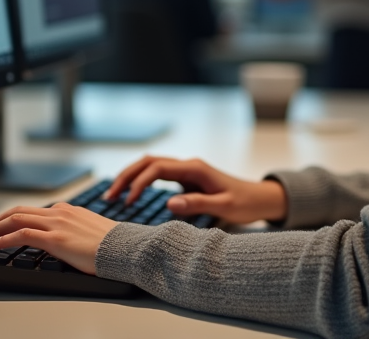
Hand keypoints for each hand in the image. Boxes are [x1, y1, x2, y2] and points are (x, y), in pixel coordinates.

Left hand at [0, 203, 113, 274]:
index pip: (32, 212)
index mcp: (68, 210)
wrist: (127, 249)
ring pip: (14, 220)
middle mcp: (59, 212)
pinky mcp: (55, 238)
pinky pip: (19, 236)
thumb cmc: (114, 247)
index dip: (10, 220)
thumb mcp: (91, 234)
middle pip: (17, 211)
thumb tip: (68, 243)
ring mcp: (56, 223)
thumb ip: (75, 233)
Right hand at [104, 156, 286, 224]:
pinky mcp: (184, 179)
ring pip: (149, 165)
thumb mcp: (224, 207)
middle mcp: (187, 165)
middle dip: (126, 176)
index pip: (157, 168)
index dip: (139, 183)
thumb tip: (169, 203)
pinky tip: (129, 194)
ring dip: (130, 177)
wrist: (259, 198)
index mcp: (195, 168)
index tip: (128, 201)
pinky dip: (139, 181)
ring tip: (113, 195)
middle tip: (109, 196)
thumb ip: (197, 204)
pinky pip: (156, 174)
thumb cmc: (244, 202)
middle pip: (148, 162)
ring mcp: (185, 170)